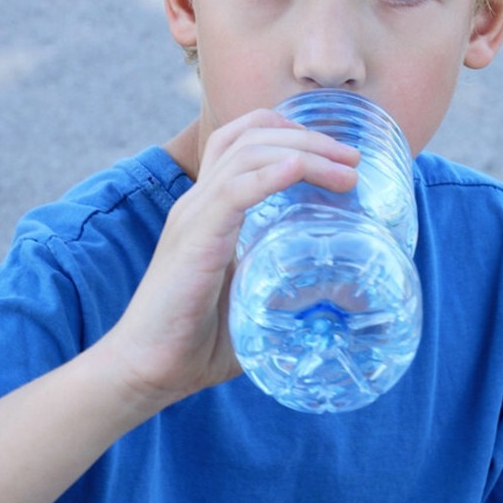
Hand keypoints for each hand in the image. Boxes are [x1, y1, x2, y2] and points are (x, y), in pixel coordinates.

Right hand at [97, 109, 360, 413]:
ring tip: (348, 170)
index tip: (337, 152)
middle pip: (251, 136)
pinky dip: (270, 176)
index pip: (242, 140)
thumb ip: (285, 288)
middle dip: (310, 137)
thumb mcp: (253, 299)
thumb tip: (338, 302)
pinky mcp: (194, 241)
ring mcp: (194, 217)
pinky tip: (298, 170)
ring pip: (248, 155)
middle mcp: (199, 202)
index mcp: (211, 208)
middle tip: (355, 157)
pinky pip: (233, 193)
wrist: (148, 370)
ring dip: (304, 154)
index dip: (290, 131)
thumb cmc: (199, 342)